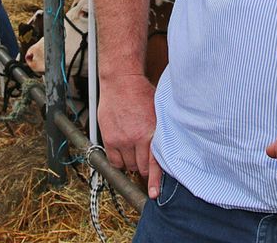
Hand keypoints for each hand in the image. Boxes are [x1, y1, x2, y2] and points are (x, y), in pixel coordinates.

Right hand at [97, 73, 162, 196]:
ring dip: (131, 162)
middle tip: (144, 157)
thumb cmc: (143, 94)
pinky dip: (118, 160)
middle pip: (141, 168)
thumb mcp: (159, 113)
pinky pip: (113, 160)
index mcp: (152, 133)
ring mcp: (121, 139)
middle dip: (144, 166)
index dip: (155, 182)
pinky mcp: (109, 138)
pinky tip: (122, 150)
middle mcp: (136, 138)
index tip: (154, 195)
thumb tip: (168, 151)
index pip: (155, 164)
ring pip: (127, 165)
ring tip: (133, 149)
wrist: (121, 81)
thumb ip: (161, 133)